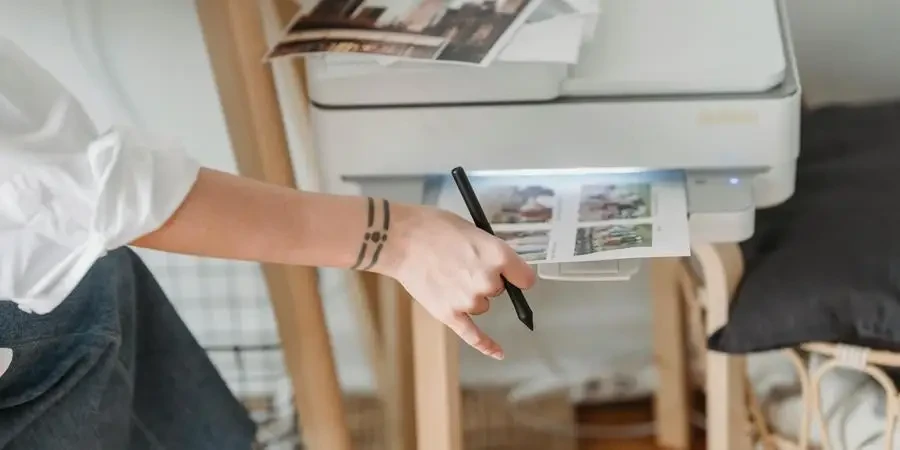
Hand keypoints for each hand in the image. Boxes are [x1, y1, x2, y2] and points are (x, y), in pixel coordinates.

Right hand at [375, 204, 536, 359]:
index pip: (525, 277)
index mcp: (497, 255)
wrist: (400, 239)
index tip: (512, 273)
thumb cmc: (432, 227)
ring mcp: (469, 301)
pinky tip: (499, 353)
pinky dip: (487, 345)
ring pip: (482, 305)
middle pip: (500, 290)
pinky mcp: (450, 315)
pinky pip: (474, 336)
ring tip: (446, 276)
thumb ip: (489, 251)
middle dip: (486, 279)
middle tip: (460, 263)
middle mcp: (488, 281)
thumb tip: (497, 265)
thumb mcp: (471, 230)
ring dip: (471, 295)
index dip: (517, 274)